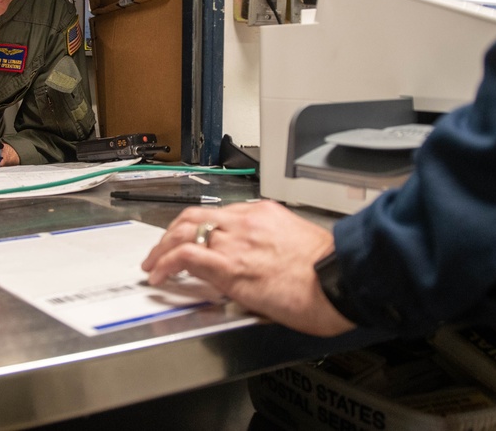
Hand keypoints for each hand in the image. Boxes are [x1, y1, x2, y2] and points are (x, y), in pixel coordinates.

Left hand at [141, 200, 356, 336]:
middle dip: (172, 232)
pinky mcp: (230, 267)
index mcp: (264, 214)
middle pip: (195, 216)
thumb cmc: (330, 272)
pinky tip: (160, 275)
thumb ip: (272, 247)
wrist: (341, 280)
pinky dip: (166, 263)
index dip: (198, 227)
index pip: (220, 214)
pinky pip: (186, 256)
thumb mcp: (297, 245)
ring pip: (184, 231)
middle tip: (161, 249)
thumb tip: (259, 265)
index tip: (191, 239)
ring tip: (154, 264)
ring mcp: (236, 242)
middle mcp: (246, 222)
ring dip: (163, 248)